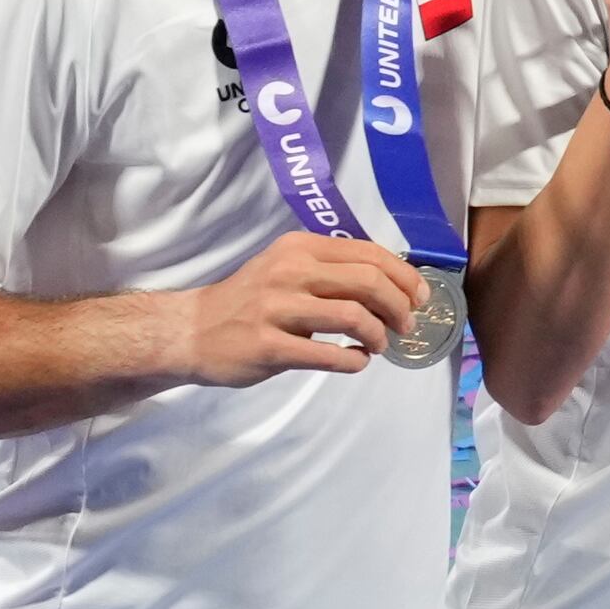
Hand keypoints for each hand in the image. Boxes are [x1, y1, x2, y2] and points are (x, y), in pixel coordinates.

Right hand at [172, 232, 425, 384]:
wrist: (190, 330)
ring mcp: (276, 309)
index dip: (405, 276)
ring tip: (378, 345)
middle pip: (369, 282)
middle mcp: (289, 271)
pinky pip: (329, 354)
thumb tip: (394, 284)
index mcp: (300, 248)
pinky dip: (355, 360)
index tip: (419, 297)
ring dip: (379, 335)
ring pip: (354, 317)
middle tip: (405, 325)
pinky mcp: (267, 346)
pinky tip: (356, 361)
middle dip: (400, 306)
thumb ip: (331, 270)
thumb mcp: (286, 267)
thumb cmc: (248, 300)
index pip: (370, 254)